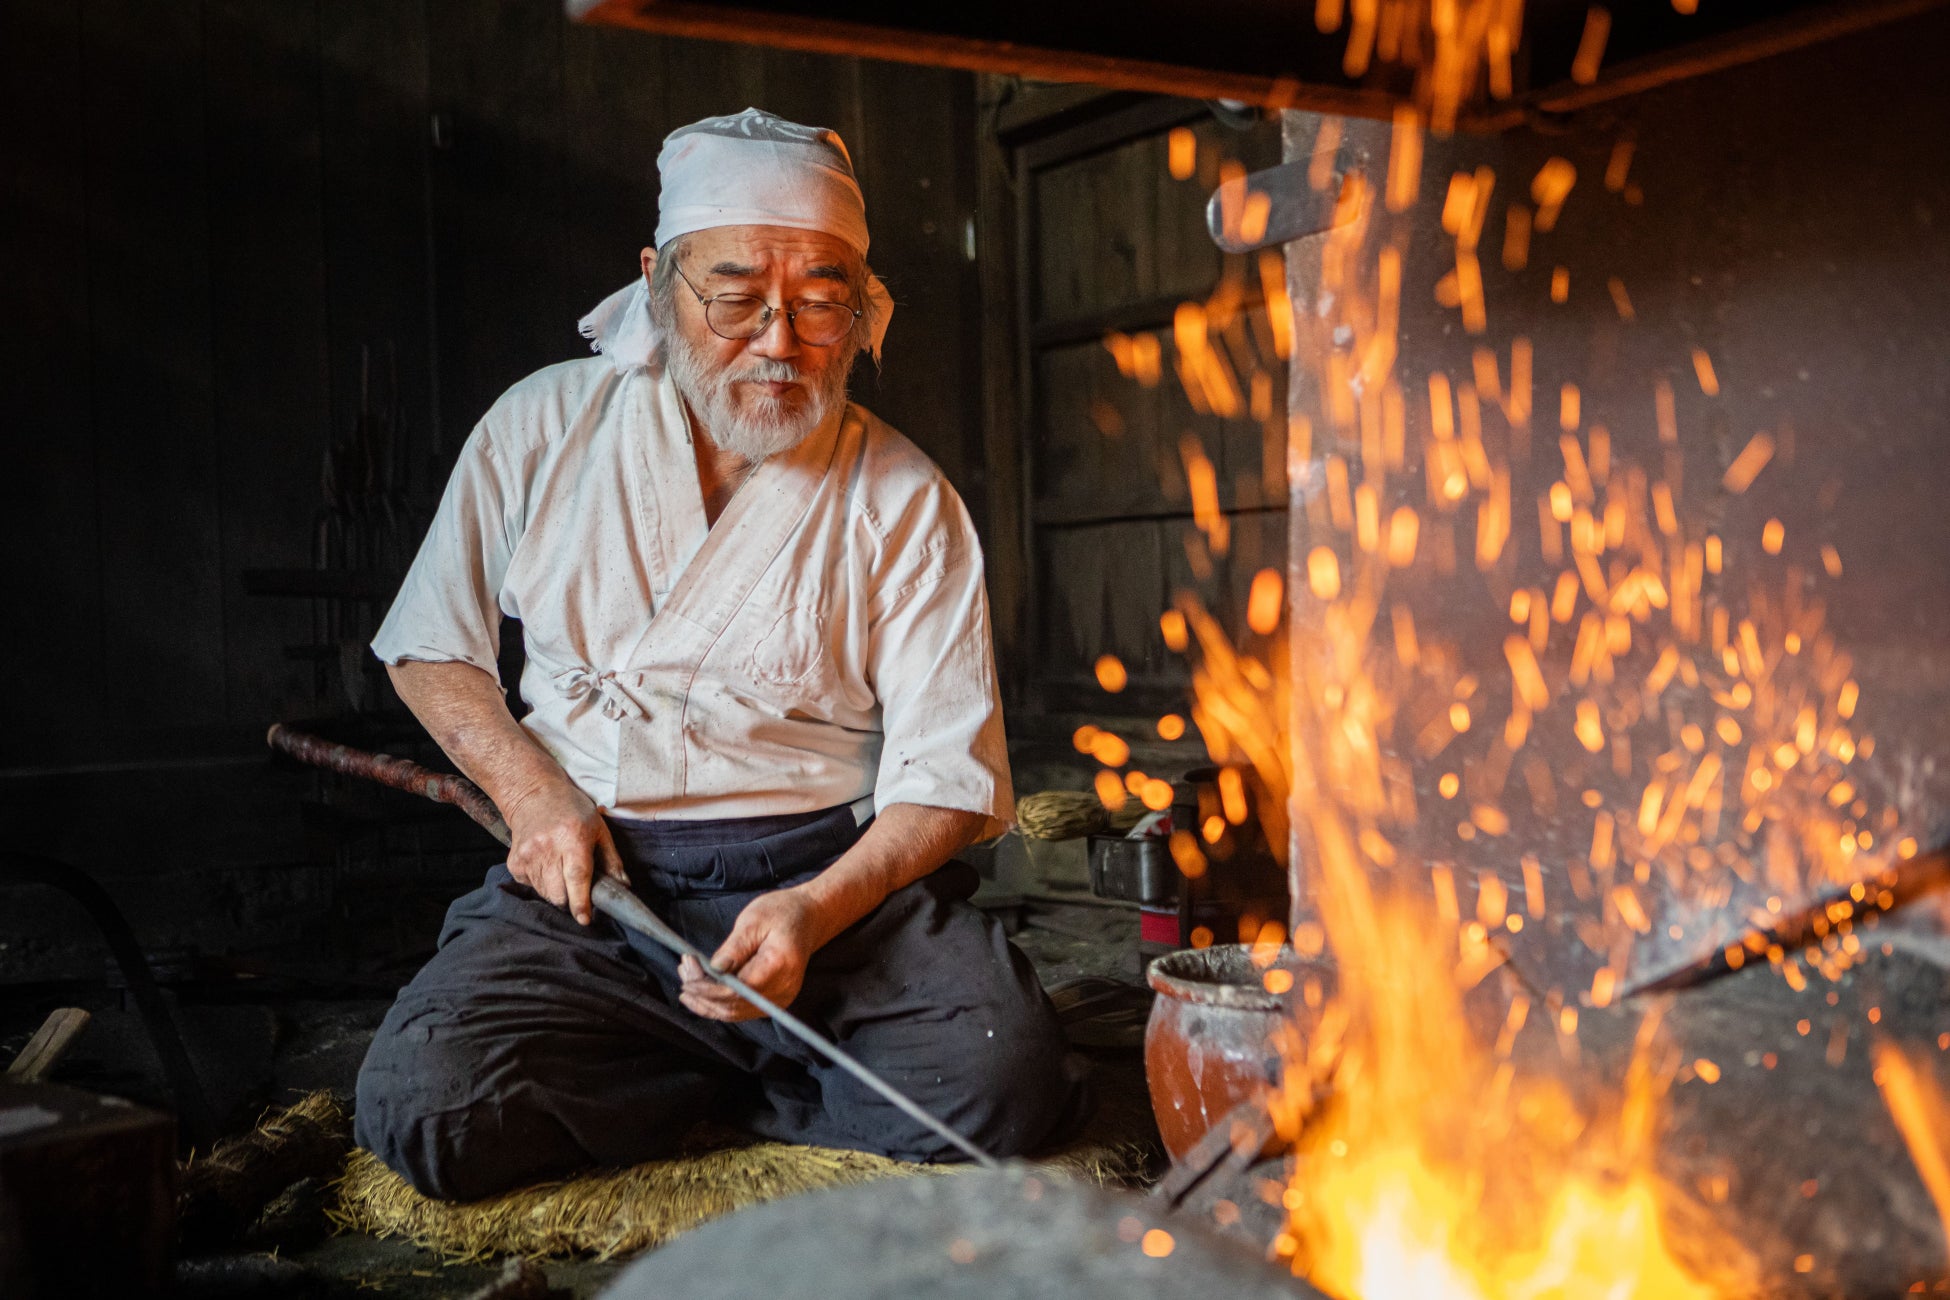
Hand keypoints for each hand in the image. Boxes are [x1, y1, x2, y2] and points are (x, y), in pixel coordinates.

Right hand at [502, 777, 624, 925]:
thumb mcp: (599, 829)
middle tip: (577, 888)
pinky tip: (546, 863)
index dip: (581, 903)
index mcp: (573, 838)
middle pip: (558, 894)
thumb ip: (611, 859)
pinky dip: (541, 883)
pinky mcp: (514, 862)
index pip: (577, 877)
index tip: (585, 919)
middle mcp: (547, 847)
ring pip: (545, 893)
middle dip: (570, 900)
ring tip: (561, 869)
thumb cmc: (572, 810)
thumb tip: (623, 886)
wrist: (533, 794)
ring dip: (556, 891)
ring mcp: (527, 855)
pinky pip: (531, 886)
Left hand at [679, 887, 835, 1021]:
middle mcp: (782, 990)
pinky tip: (701, 993)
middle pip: (733, 1006)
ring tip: (686, 982)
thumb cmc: (783, 913)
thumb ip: (734, 948)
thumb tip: (713, 970)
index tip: (689, 970)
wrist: (810, 918)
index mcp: (778, 966)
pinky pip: (741, 1011)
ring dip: (706, 1002)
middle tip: (684, 971)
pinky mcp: (773, 1001)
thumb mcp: (754, 920)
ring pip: (734, 1014)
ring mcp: (780, 999)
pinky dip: (718, 1004)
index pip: (737, 990)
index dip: (708, 986)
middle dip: (702, 993)